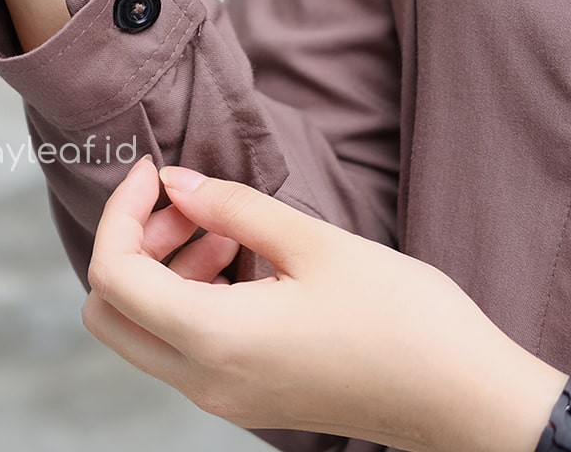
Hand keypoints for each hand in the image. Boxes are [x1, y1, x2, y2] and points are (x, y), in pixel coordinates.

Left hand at [82, 158, 566, 451]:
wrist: (460, 396)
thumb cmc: (400, 317)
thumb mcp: (315, 244)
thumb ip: (235, 208)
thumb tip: (176, 183)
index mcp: (216, 340)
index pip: (115, 275)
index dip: (120, 212)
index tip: (154, 171)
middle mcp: (205, 381)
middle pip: (110, 313)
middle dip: (134, 244)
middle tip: (187, 203)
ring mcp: (224, 398)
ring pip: (144, 331)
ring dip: (163, 269)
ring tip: (226, 226)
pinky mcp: (247, 397)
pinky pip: (184, 347)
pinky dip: (190, 296)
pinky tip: (244, 259)